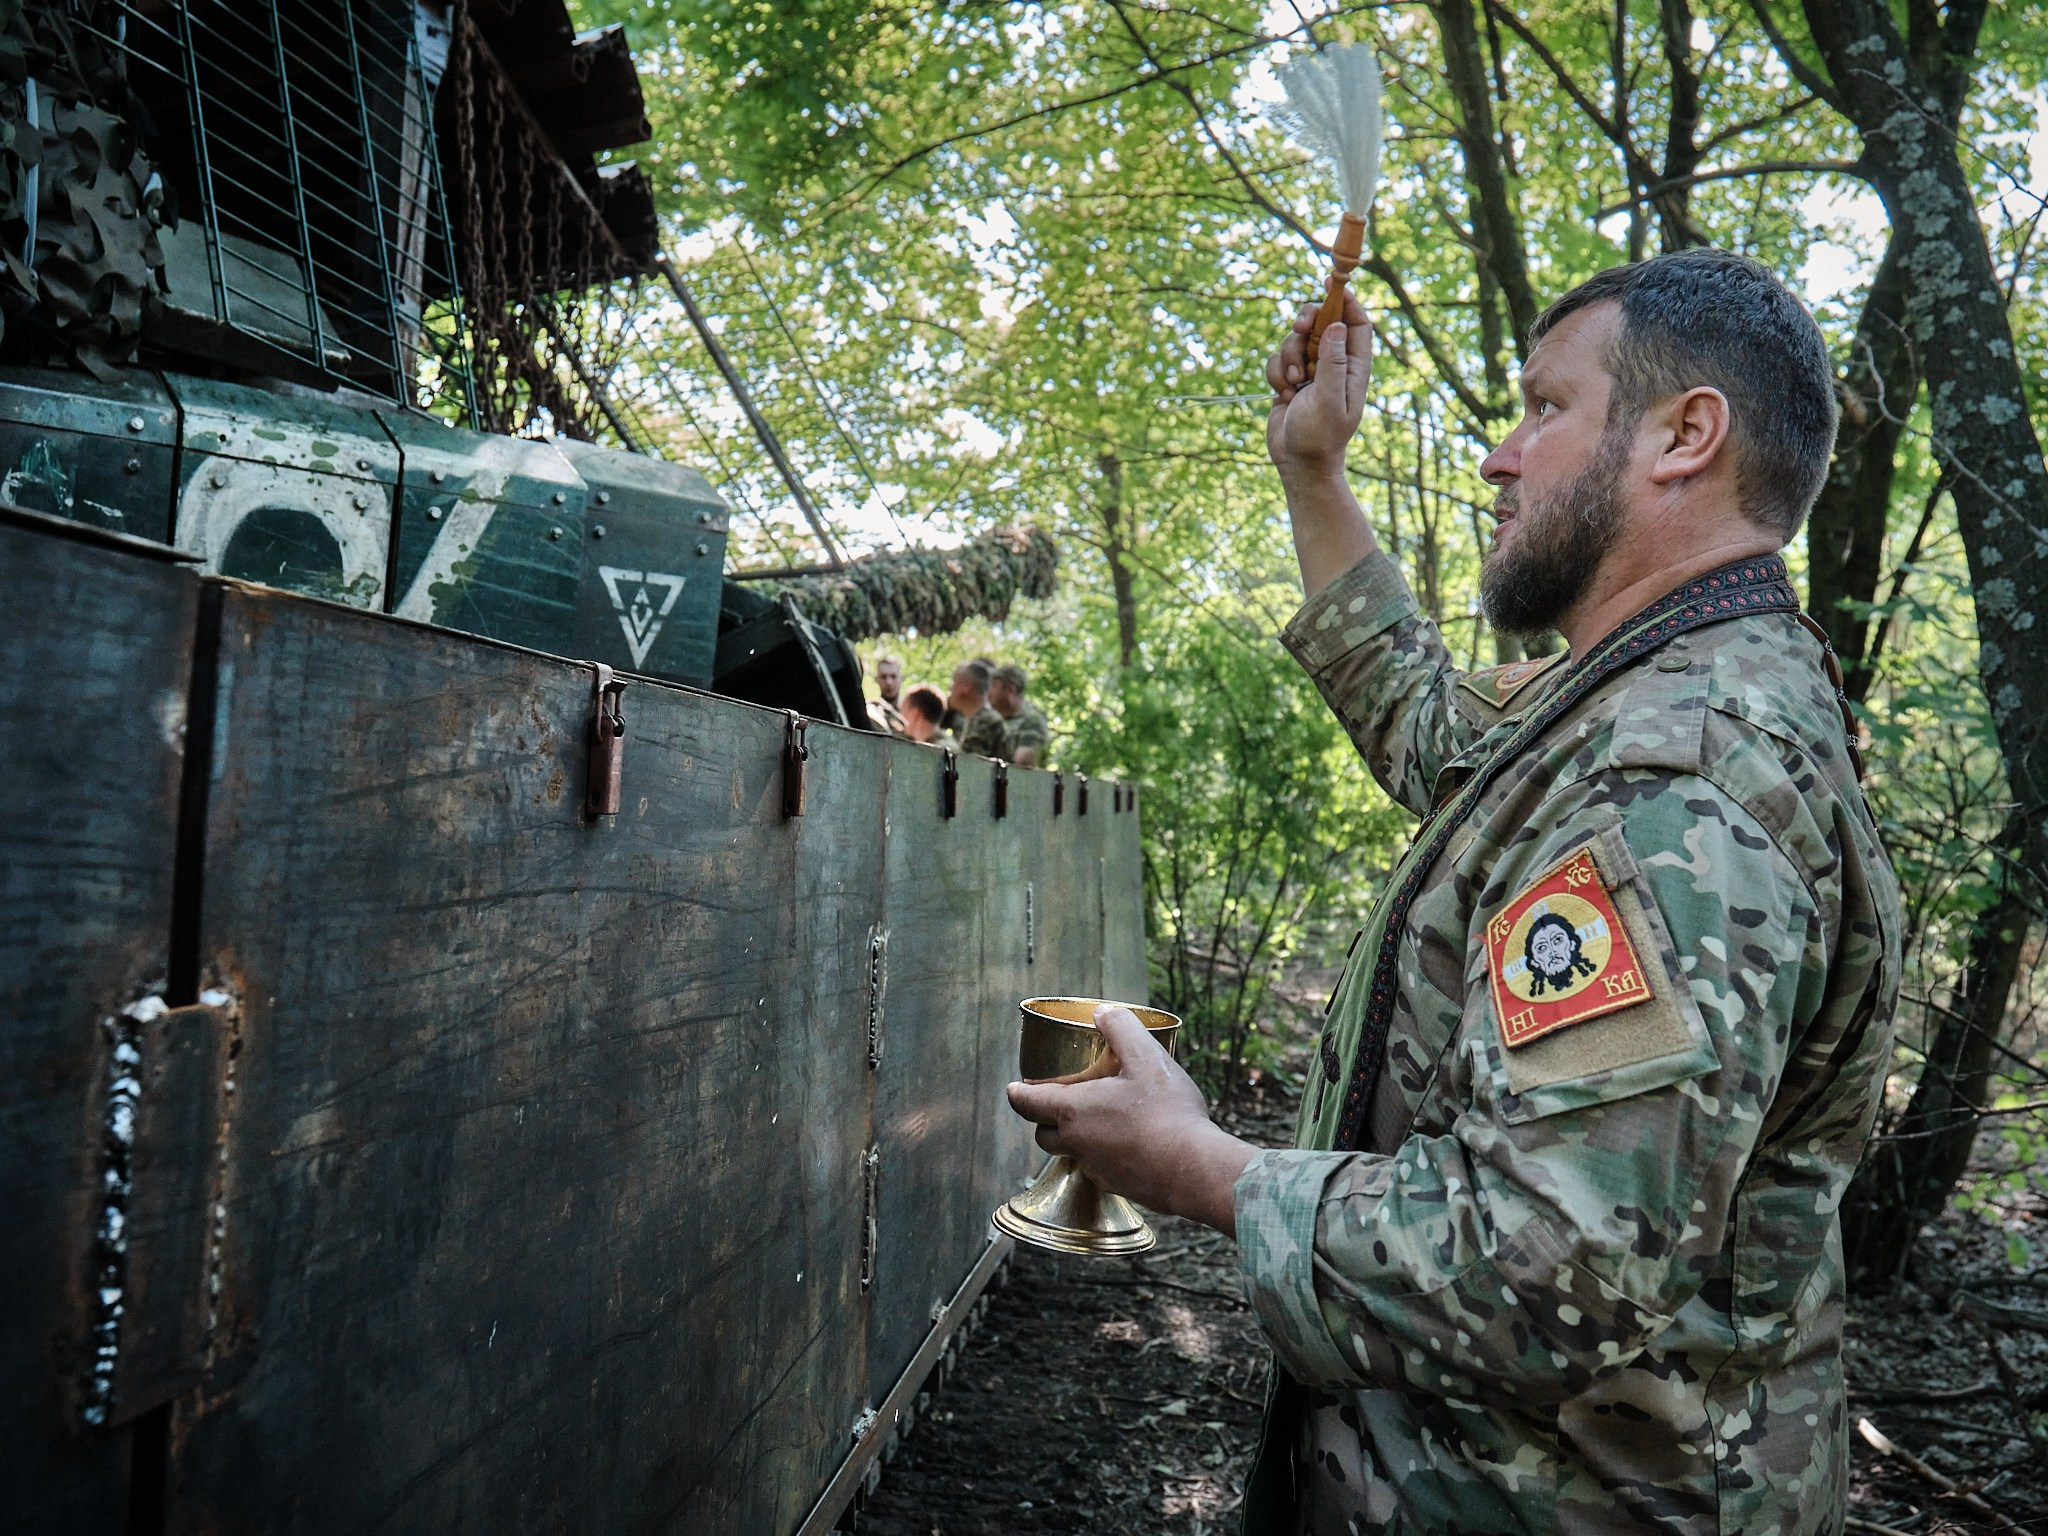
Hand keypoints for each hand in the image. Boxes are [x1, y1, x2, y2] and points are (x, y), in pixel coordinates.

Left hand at [1006, 1004, 1255, 1236]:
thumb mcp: (1146, 1057)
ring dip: (1077, 1137)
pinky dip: (1105, 1154)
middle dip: (1044, 1118)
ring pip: (1074, 1153)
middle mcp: (1077, 1145)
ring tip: (1100, 1118)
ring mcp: (1097, 1170)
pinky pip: (1101, 1169)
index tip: (1015, 1088)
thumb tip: (1103, 1012)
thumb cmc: (1167, 1113)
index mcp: (1073, 1112)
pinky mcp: (1119, 1187)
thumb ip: (1121, 1029)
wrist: (1195, 1170)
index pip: (1026, 1104)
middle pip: (1044, 1134)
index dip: (1017, 1094)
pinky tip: (1131, 1141)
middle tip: (1058, 1101)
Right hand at [1266, 289, 1372, 482]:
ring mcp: (1311, 371)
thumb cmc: (1319, 437)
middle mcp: (1334, 365)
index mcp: (1354, 367)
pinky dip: (1276, 373)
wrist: (1297, 463)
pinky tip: (1283, 394)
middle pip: (1322, 323)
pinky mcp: (1289, 379)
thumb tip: (1336, 326)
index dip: (1346, 300)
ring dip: (1288, 356)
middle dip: (1307, 323)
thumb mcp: (1329, 399)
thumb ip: (1332, 363)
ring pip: (1294, 340)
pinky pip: (1277, 359)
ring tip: (1293, 384)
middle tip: (1299, 326)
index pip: (1356, 323)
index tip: (1331, 282)